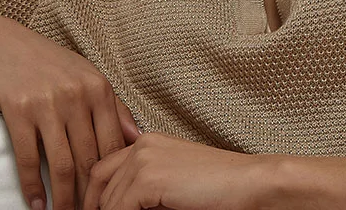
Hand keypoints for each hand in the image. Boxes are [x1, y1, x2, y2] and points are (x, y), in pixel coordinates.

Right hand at [0, 15, 140, 209]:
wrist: (5, 42)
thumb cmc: (50, 62)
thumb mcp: (88, 76)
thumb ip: (114, 107)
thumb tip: (136, 139)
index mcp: (99, 89)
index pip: (113, 144)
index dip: (115, 178)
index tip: (114, 198)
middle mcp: (77, 96)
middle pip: (89, 159)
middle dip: (91, 195)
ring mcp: (48, 104)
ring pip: (63, 165)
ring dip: (64, 199)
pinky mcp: (19, 111)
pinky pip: (29, 159)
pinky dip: (33, 187)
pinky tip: (37, 204)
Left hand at [82, 132, 266, 209]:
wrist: (250, 183)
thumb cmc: (219, 188)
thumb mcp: (173, 185)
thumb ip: (146, 190)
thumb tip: (118, 208)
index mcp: (149, 142)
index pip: (104, 169)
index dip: (95, 196)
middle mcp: (142, 145)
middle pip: (99, 181)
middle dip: (97, 206)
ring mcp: (144, 159)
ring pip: (108, 200)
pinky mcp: (149, 178)